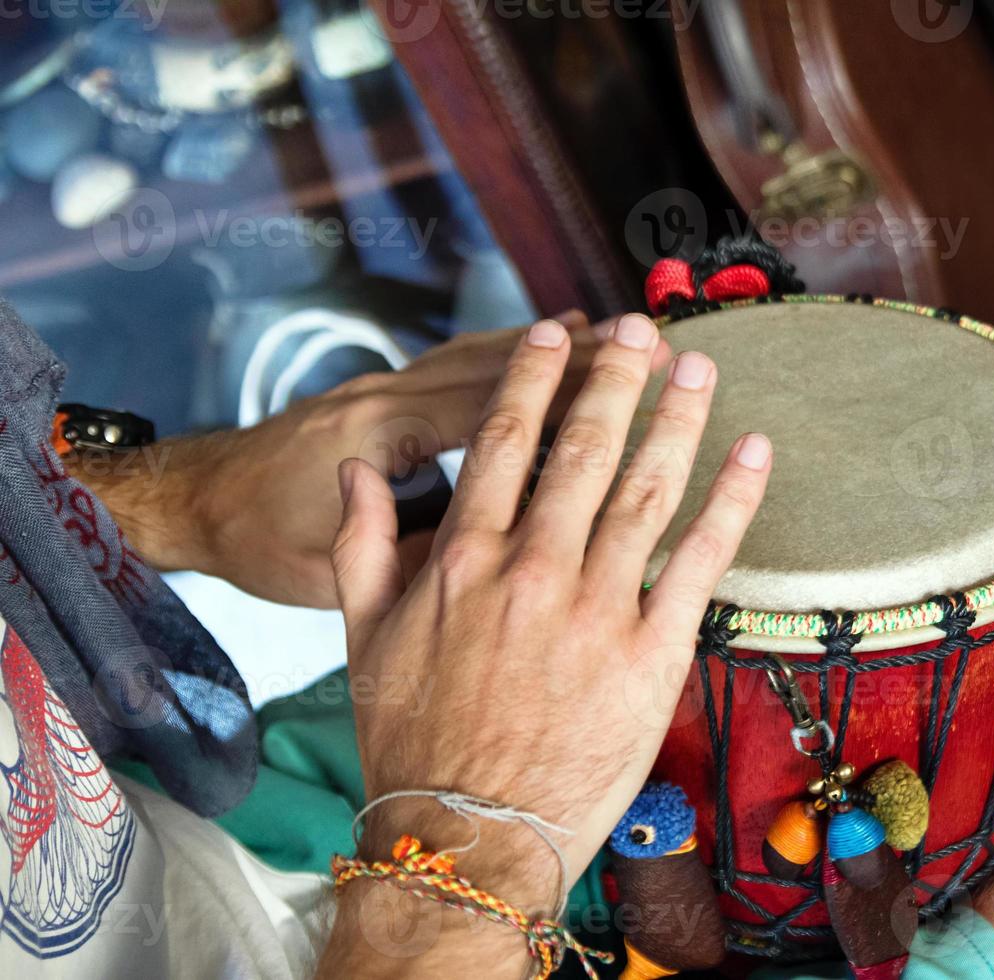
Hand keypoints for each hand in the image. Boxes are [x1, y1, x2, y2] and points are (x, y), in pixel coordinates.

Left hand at [86, 311, 671, 607]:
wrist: (195, 500)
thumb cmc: (260, 544)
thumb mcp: (336, 575)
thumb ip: (416, 554)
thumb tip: (504, 549)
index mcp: (381, 436)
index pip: (490, 409)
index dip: (561, 394)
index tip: (623, 380)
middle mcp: (387, 396)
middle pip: (495, 365)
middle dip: (571, 353)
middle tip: (640, 340)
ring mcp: (384, 387)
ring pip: (477, 354)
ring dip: (545, 344)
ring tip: (612, 331)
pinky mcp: (382, 393)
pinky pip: (456, 365)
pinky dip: (506, 354)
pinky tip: (543, 345)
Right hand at [318, 314, 769, 974]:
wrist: (466, 834)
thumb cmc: (413, 741)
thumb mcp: (362, 641)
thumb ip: (361, 547)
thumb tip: (359, 473)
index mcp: (463, 559)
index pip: (503, 443)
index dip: (535, 379)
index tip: (557, 332)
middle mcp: (532, 570)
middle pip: (584, 449)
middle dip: (616, 378)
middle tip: (643, 328)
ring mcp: (595, 610)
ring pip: (647, 490)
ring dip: (677, 420)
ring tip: (699, 368)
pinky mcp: (650, 655)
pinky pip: (698, 562)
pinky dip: (731, 502)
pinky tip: (754, 454)